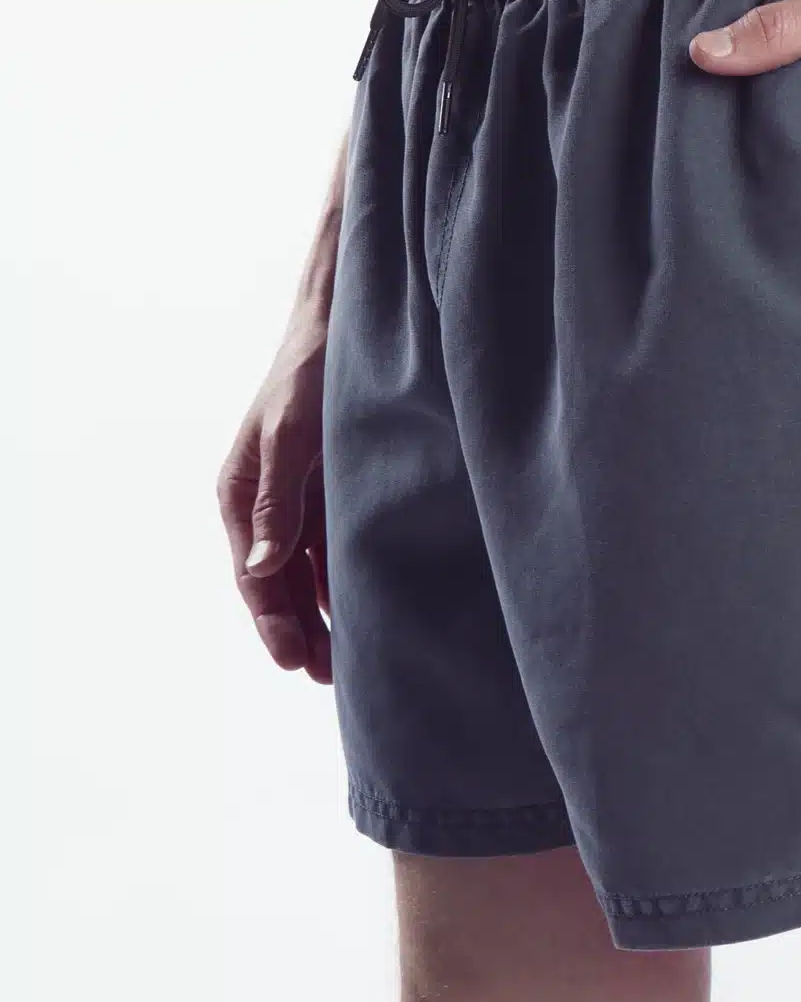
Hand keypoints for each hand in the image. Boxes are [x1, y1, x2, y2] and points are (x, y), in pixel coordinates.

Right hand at [216, 313, 332, 681]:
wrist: (343, 323)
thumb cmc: (312, 371)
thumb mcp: (292, 434)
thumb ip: (277, 500)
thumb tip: (260, 568)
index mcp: (239, 491)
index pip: (253, 574)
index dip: (273, 622)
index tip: (294, 662)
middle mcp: (262, 502)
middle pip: (276, 582)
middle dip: (298, 630)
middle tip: (327, 678)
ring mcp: (296, 498)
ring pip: (304, 572)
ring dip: (320, 613)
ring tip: (345, 660)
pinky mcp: (329, 490)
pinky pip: (330, 548)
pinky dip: (341, 581)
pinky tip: (360, 609)